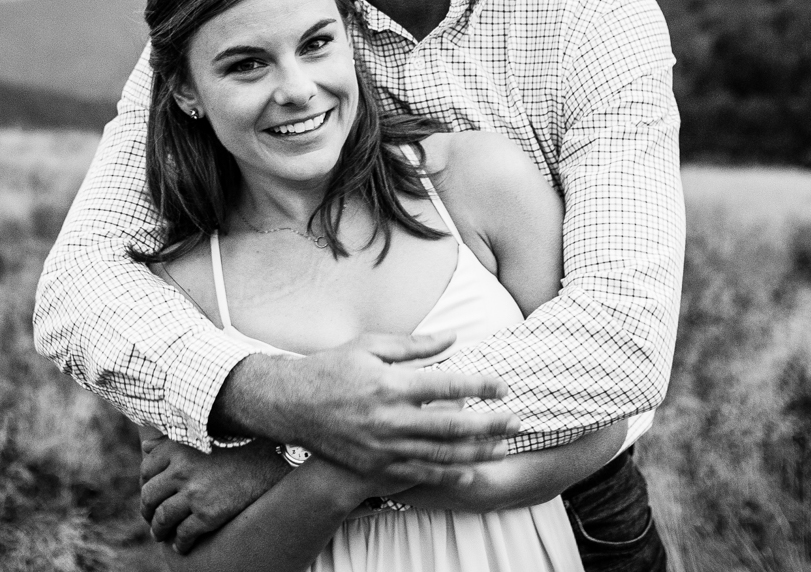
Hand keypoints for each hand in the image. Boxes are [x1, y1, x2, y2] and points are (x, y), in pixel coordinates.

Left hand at [139, 430, 288, 553]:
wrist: (269, 462)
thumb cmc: (236, 445)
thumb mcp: (201, 435)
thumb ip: (171, 440)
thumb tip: (144, 448)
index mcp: (177, 448)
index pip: (146, 470)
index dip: (145, 485)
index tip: (150, 494)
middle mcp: (182, 470)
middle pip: (149, 496)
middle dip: (147, 511)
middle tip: (151, 519)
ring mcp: (195, 493)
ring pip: (163, 518)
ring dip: (158, 530)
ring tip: (161, 534)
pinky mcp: (208, 514)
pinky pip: (184, 534)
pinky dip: (179, 544)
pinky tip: (182, 545)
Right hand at [214, 332, 518, 488]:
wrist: (292, 405)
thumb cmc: (333, 368)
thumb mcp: (371, 346)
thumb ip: (415, 345)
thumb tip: (454, 337)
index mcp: (392, 383)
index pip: (448, 384)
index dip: (480, 384)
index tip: (503, 385)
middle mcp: (391, 418)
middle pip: (453, 424)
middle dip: (491, 424)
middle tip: (519, 422)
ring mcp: (384, 446)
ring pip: (441, 454)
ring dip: (477, 452)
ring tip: (503, 449)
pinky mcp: (376, 464)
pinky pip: (419, 472)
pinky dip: (447, 474)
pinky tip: (470, 471)